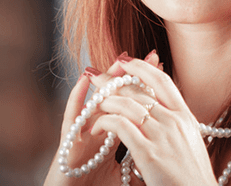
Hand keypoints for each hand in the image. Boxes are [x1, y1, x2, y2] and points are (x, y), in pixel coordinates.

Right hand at [43, 53, 159, 185]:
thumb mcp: (124, 177)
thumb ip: (137, 164)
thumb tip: (162, 162)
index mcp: (113, 140)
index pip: (134, 108)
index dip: (148, 89)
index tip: (164, 69)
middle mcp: (98, 132)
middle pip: (118, 99)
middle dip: (133, 78)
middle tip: (150, 57)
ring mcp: (82, 136)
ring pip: (96, 102)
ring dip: (108, 81)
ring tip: (120, 61)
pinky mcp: (66, 144)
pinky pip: (71, 118)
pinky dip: (77, 99)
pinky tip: (83, 81)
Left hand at [89, 55, 218, 185]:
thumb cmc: (193, 177)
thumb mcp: (190, 141)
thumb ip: (176, 123)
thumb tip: (161, 109)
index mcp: (185, 117)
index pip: (162, 81)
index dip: (140, 67)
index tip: (124, 61)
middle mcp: (174, 121)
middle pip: (138, 91)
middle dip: (112, 82)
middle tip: (96, 76)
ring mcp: (162, 136)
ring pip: (126, 105)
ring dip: (105, 101)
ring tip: (93, 104)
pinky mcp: (149, 153)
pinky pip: (120, 126)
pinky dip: (104, 122)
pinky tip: (95, 127)